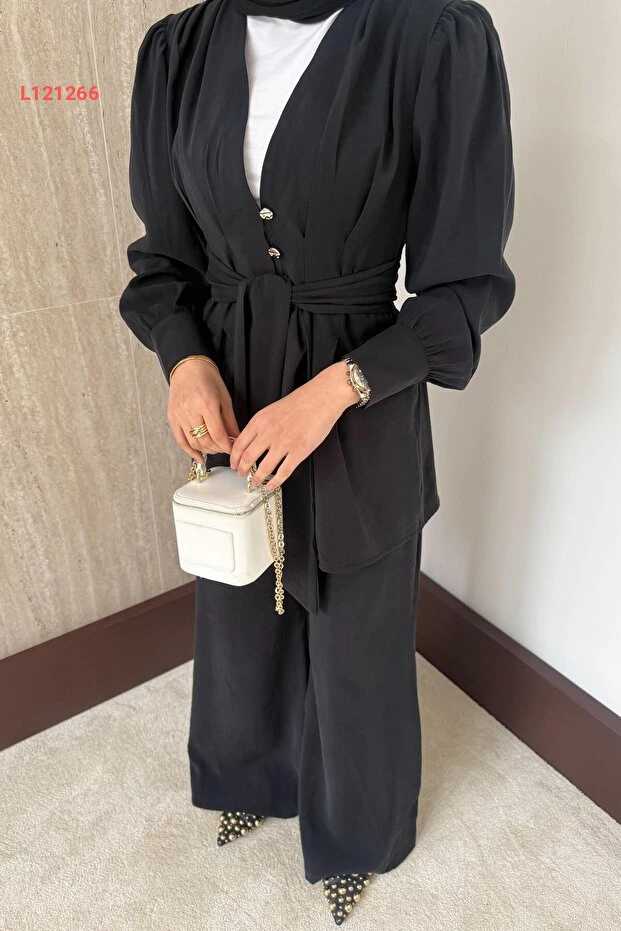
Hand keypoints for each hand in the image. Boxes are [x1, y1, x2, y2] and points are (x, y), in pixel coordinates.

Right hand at [167, 358, 239, 460]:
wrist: (188, 367)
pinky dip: (189, 451)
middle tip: (225, 448)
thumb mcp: (224, 398)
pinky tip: (198, 457)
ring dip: (206, 450)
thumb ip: (230, 420)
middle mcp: (191, 411)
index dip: (227, 446)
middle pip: (205, 441)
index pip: (218, 434)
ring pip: (193, 442)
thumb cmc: (208, 379)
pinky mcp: (172, 418)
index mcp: (206, 404)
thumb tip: (237, 438)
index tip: (233, 450)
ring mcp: (179, 415)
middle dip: (218, 449)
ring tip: (215, 449)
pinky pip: (180, 440)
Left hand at [229, 362, 358, 488]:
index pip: (239, 443)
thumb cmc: (301, 401)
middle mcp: (268, 433)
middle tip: (242, 474)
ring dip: (257, 478)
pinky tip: (272, 485)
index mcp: (260, 421)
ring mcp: (284, 443)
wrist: (321, 397)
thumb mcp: (272, 410)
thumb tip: (253, 442)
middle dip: (242, 469)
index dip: (234, 457)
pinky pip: (283, 472)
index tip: (234, 463)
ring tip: (256, 482)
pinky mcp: (299, 452)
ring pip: (263, 468)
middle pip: (248, 457)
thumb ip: (261, 425)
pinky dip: (275, 482)